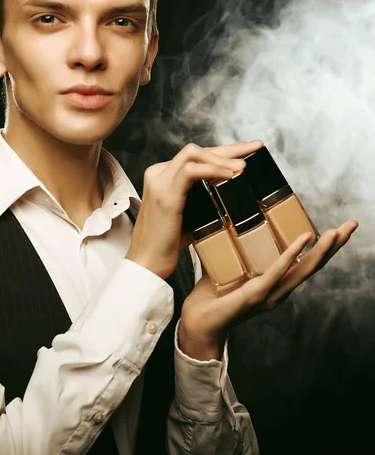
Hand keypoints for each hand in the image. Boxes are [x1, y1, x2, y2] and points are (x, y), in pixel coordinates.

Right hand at [125, 140, 263, 278]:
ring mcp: (159, 182)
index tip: (247, 151)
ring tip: (243, 166)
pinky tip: (229, 175)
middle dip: (229, 148)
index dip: (222, 152)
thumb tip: (229, 197)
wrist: (147, 263)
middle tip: (254, 147)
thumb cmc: (167, 244)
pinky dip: (212, 170)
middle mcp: (158, 174)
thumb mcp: (188, 216)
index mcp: (162, 177)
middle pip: (197, 150)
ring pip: (193, 153)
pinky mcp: (165, 194)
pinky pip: (191, 171)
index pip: (195, 156)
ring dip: (222, 158)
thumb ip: (202, 202)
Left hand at [178, 219, 358, 359]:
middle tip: (352, 225)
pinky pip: (277, 271)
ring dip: (322, 249)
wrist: (197, 324)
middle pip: (313, 265)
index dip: (323, 247)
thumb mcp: (230, 270)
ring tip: (337, 232)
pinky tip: (305, 240)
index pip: (304, 263)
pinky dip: (292, 255)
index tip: (338, 229)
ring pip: (302, 269)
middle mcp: (278, 290)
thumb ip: (238, 254)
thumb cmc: (211, 298)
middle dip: (334, 246)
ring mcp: (270, 293)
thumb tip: (234, 226)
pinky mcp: (256, 293)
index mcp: (274, 284)